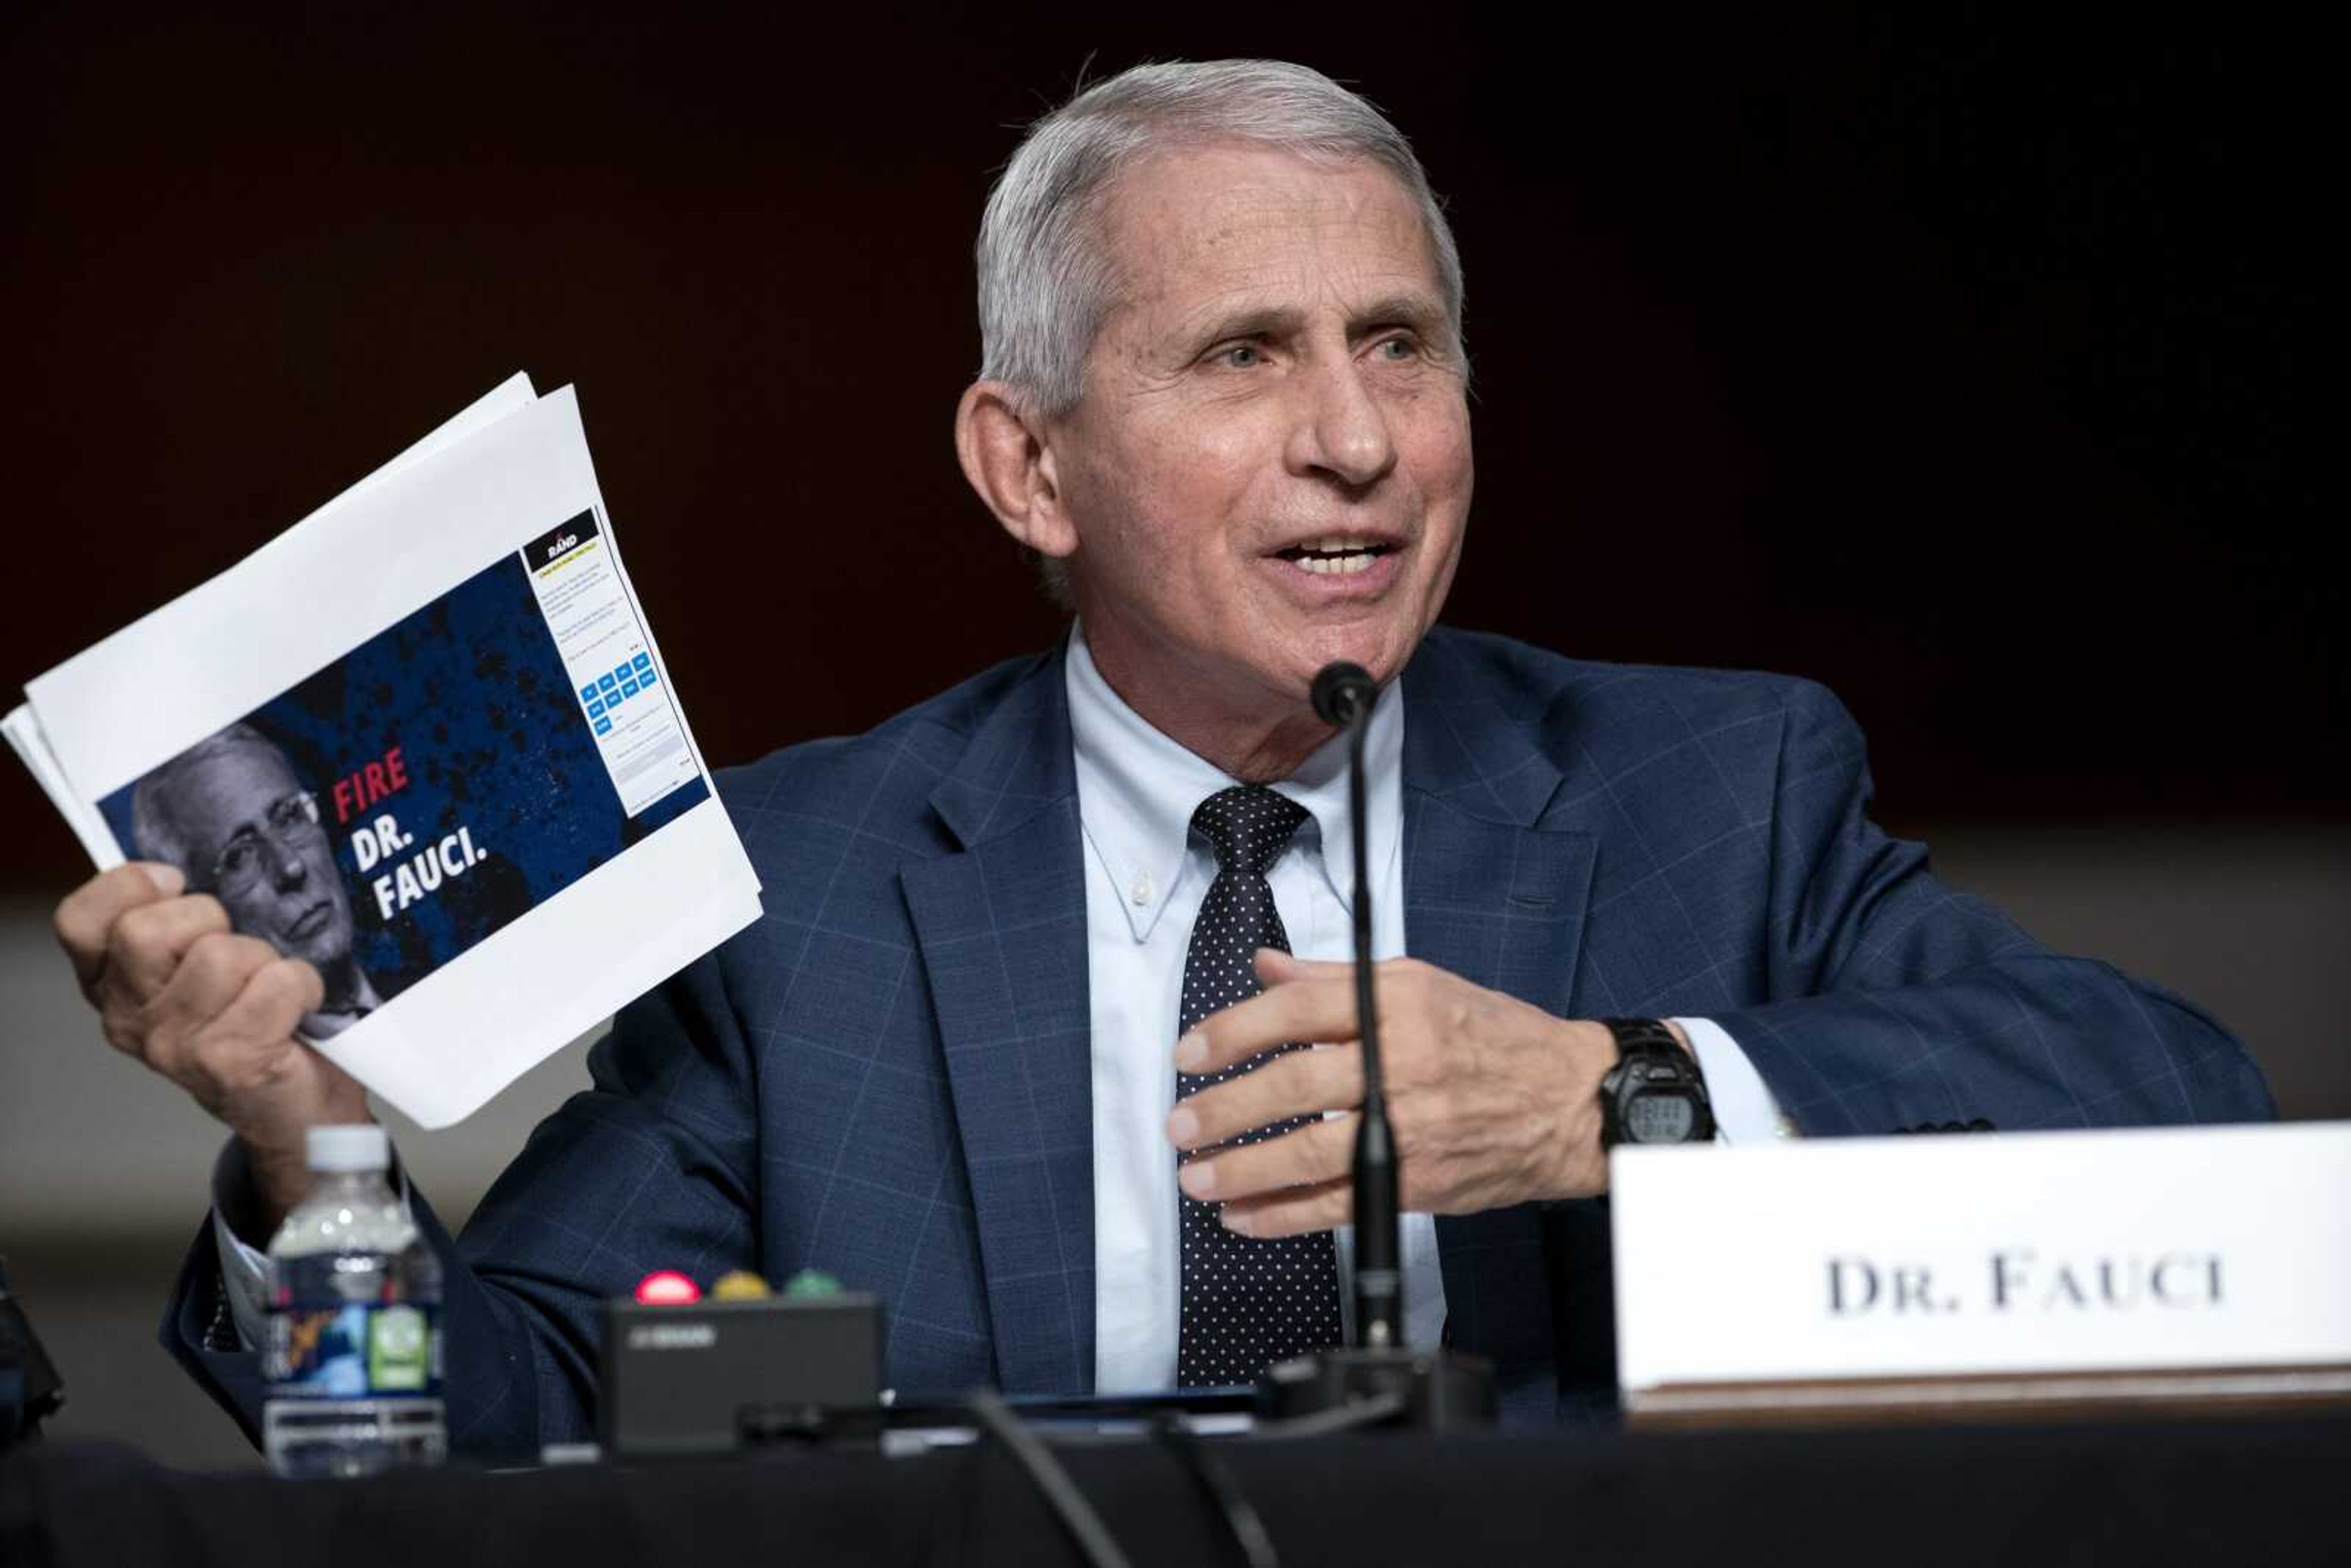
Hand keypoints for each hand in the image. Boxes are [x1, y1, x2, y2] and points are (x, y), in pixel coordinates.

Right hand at [54, 862, 369, 1225]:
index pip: (81, 920)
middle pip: (147, 930)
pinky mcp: (229, 1063)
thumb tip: (201, 857)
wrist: (299, 1109)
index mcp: (112, 985)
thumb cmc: (255, 1022)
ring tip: (272, 987)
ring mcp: (174, 1047)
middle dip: (211, 920)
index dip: (128, 887)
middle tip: (239, 950)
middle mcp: (130, 1018)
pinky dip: (302, 985)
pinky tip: (301, 1007)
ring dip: (265, 958)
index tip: (175, 883)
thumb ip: (181, 919)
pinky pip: (274, 984)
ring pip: (220, 955)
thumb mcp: (201, 965)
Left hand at [1165, 950, 1621, 1236]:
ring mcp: (1410, 1127)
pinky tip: (1244, 1216)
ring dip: (1243, 1170)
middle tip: (1179, 1124)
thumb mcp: (1420, 984)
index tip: (1189, 1053)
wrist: (1570, 1102)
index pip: (1295, 1011)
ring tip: (1197, 1177)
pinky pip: (1338, 1204)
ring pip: (1309, 1152)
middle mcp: (1401, 1063)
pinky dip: (1284, 1215)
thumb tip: (1266, 968)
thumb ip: (1333, 980)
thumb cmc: (1495, 1037)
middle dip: (1225, 1109)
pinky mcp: (1419, 1182)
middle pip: (1293, 1083)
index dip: (1232, 1032)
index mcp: (1396, 1004)